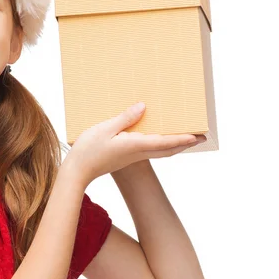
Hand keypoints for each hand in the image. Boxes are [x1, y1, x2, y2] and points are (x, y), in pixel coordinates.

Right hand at [66, 102, 205, 186]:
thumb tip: (143, 107)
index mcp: (134, 146)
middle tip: (200, 137)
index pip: (164, 142)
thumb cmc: (88, 150)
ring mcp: (132, 156)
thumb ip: (125, 118)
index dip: (182, 139)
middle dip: (185, 143)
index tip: (198, 136)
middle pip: (167, 150)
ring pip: (160, 151)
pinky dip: (161, 145)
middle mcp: (137, 153)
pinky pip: (150, 150)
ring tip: (185, 137)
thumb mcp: (105, 129)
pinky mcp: (126, 157)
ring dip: (175, 145)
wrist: (77, 171)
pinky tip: (157, 138)